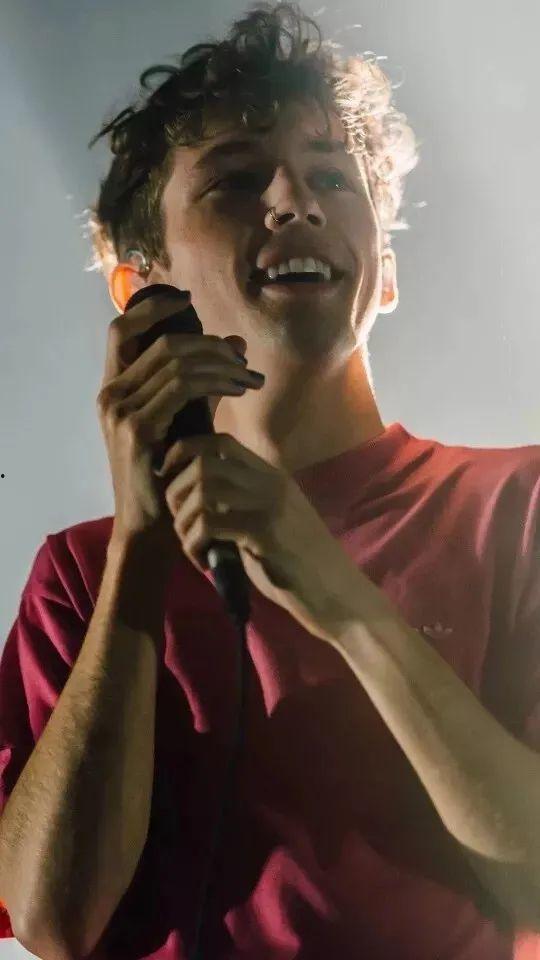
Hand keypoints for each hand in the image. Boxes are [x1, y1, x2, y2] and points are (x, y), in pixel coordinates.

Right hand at [96, 285, 263, 553]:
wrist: (151, 526)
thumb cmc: (167, 475)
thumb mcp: (183, 421)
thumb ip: (203, 382)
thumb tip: (235, 345)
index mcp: (112, 389)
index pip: (120, 330)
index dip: (152, 307)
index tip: (187, 298)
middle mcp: (110, 395)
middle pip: (163, 343)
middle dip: (209, 343)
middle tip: (243, 357)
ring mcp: (120, 411)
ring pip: (178, 362)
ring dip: (221, 363)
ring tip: (249, 376)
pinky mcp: (138, 428)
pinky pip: (183, 387)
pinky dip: (216, 381)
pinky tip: (238, 389)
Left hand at [156, 432, 374, 643]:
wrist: (337, 594)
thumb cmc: (300, 565)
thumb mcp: (267, 524)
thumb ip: (238, 507)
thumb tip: (194, 503)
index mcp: (270, 476)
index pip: (219, 441)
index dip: (185, 452)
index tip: (170, 478)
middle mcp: (269, 482)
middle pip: (203, 462)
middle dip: (176, 491)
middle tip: (179, 523)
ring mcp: (268, 505)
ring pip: (202, 491)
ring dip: (183, 522)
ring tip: (191, 546)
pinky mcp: (264, 533)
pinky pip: (209, 524)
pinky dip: (194, 544)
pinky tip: (203, 564)